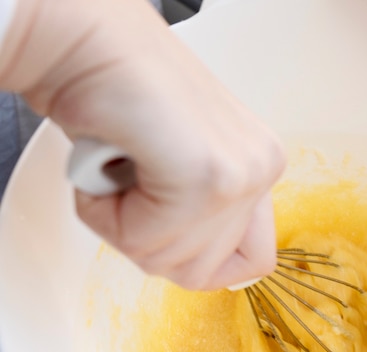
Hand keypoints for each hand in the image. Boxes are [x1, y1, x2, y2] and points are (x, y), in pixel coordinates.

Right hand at [0, 0, 285, 290]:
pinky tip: (112, 165)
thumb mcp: (180, 172)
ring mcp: (241, 174)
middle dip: (150, 240)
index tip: (169, 226)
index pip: (254, 262)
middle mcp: (262, 170)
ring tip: (123, 167)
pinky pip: (146, 240)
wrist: (86, 45)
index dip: (202, 260)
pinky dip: (107, 214)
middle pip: (204, 272)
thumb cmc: (120, 98)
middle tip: (134, 182)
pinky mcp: (208, 177)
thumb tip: (214, 272)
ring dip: (124, 225)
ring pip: (171, 262)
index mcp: (261, 168)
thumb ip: (205, 217)